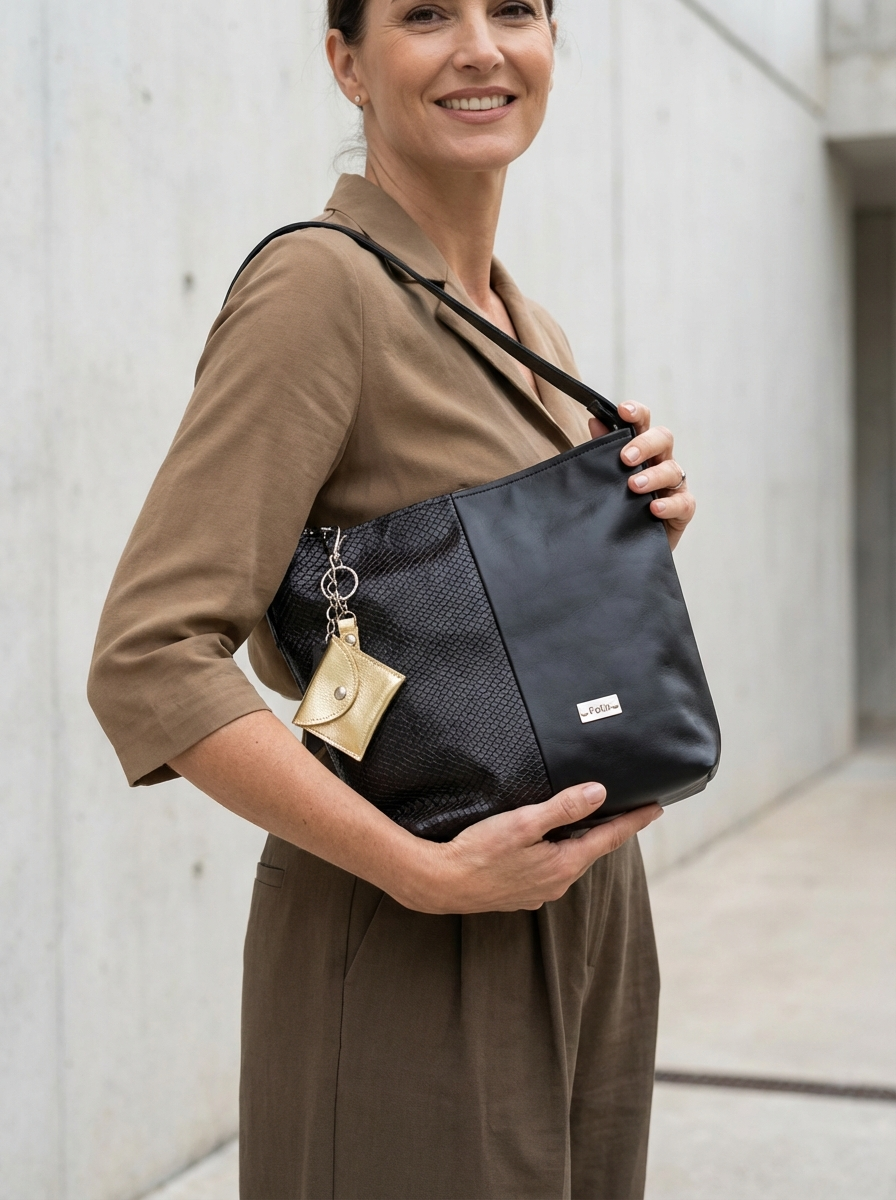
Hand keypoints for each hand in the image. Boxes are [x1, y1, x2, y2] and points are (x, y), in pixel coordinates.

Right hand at [404, 783, 661, 913]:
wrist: (440, 884)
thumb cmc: (479, 851)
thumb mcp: (522, 823)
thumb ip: (562, 808)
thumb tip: (599, 793)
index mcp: (563, 865)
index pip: (609, 838)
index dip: (634, 821)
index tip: (656, 807)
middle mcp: (557, 883)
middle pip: (592, 850)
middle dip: (609, 829)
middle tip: (628, 809)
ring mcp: (539, 892)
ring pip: (570, 861)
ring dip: (582, 841)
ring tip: (592, 820)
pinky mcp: (521, 894)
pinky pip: (550, 870)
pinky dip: (559, 852)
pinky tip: (549, 843)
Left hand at [589, 402, 694, 550]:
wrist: (627, 546)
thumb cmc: (619, 505)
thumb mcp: (607, 478)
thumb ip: (602, 450)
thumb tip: (595, 421)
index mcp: (642, 450)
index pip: (643, 423)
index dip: (636, 413)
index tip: (623, 411)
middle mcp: (660, 462)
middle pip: (663, 439)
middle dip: (644, 444)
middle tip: (625, 458)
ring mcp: (674, 485)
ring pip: (672, 470)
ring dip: (653, 476)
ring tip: (634, 486)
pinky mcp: (682, 509)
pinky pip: (683, 503)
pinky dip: (669, 504)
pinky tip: (654, 508)